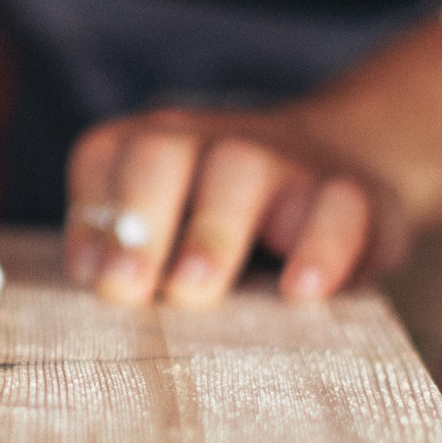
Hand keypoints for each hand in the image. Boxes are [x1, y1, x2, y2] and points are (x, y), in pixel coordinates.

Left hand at [63, 106, 410, 306]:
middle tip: (125, 289)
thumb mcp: (176, 240)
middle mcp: (211, 143)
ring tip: (193, 291)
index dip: (89, 214)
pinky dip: (319, 248)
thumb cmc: (230, 230)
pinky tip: (301, 291)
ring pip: (242, 170)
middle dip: (139, 218)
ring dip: (212, 233)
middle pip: (160, 153)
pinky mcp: (352, 193)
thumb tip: (100, 299)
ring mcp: (283, 161)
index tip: (91, 278)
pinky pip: (338, 208)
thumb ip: (131, 262)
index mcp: (154, 148)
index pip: (104, 157)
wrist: (344, 177)